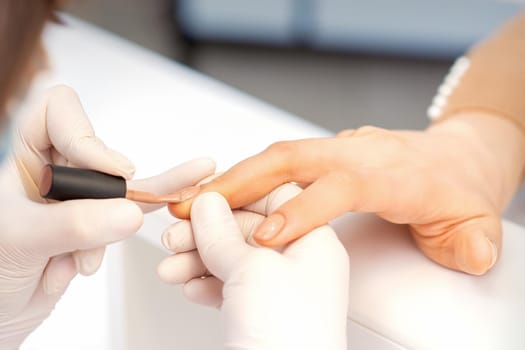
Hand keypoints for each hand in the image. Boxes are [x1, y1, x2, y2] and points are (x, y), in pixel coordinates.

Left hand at [0, 86, 215, 347]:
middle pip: (99, 153)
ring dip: (137, 204)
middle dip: (110, 190)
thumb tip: (128, 212)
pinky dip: (159, 201)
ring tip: (179, 195)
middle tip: (117, 214)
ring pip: (124, 184)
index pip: (56, 114)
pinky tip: (187, 187)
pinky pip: (135, 208)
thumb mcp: (20, 242)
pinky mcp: (100, 226)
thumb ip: (73, 225)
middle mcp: (55, 174)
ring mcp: (81, 200)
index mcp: (25, 160)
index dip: (86, 136)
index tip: (112, 172)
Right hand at [159, 186, 348, 349]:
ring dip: (197, 259)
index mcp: (312, 241)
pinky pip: (229, 287)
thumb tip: (207, 204)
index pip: (272, 198)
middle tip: (175, 234)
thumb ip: (223, 233)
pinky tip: (189, 285)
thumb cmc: (289, 338)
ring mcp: (280, 290)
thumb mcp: (251, 270)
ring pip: (232, 259)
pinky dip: (205, 284)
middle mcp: (299, 263)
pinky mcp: (261, 314)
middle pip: (245, 229)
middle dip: (205, 232)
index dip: (233, 194)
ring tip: (171, 265)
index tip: (200, 197)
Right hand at [169, 112, 524, 274]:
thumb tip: (470, 256)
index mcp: (391, 173)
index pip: (340, 186)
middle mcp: (356, 154)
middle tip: (199, 208)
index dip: (301, 210)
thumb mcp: (473, 222)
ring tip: (194, 203)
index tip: (264, 238)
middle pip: (291, 158)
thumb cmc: (455, 188)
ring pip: (276, 157)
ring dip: (233, 178)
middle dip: (241, 183)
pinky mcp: (323, 155)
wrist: (450, 157)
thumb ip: (471, 242)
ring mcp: (336, 150)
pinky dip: (245, 178)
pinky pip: (277, 163)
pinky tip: (220, 196)